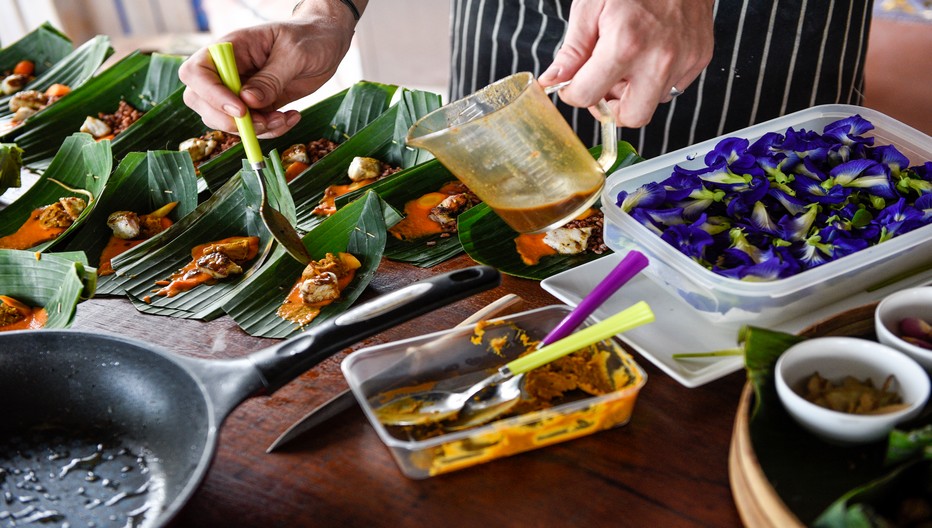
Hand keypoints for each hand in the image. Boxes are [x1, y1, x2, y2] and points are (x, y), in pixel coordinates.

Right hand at [179, 3, 357, 137]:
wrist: (327, 44)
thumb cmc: (310, 38)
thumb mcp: (294, 54)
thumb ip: (271, 78)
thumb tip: (247, 101)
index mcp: (231, 48)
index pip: (197, 72)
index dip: (211, 95)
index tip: (241, 110)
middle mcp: (229, 70)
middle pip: (201, 101)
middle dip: (229, 121)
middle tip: (263, 122)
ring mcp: (240, 89)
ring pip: (225, 120)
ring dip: (254, 129)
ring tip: (285, 118)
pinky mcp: (256, 106)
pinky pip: (251, 127)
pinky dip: (270, 130)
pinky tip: (291, 117)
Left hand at [539, 0, 713, 127]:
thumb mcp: (590, 6)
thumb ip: (573, 50)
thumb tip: (554, 79)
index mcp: (625, 44)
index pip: (588, 96)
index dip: (573, 94)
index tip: (573, 85)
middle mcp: (659, 59)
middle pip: (632, 117)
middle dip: (612, 108)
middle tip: (603, 86)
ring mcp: (684, 60)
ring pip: (652, 103)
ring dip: (635, 91)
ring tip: (628, 60)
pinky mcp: (699, 58)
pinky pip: (673, 86)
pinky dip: (656, 77)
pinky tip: (650, 52)